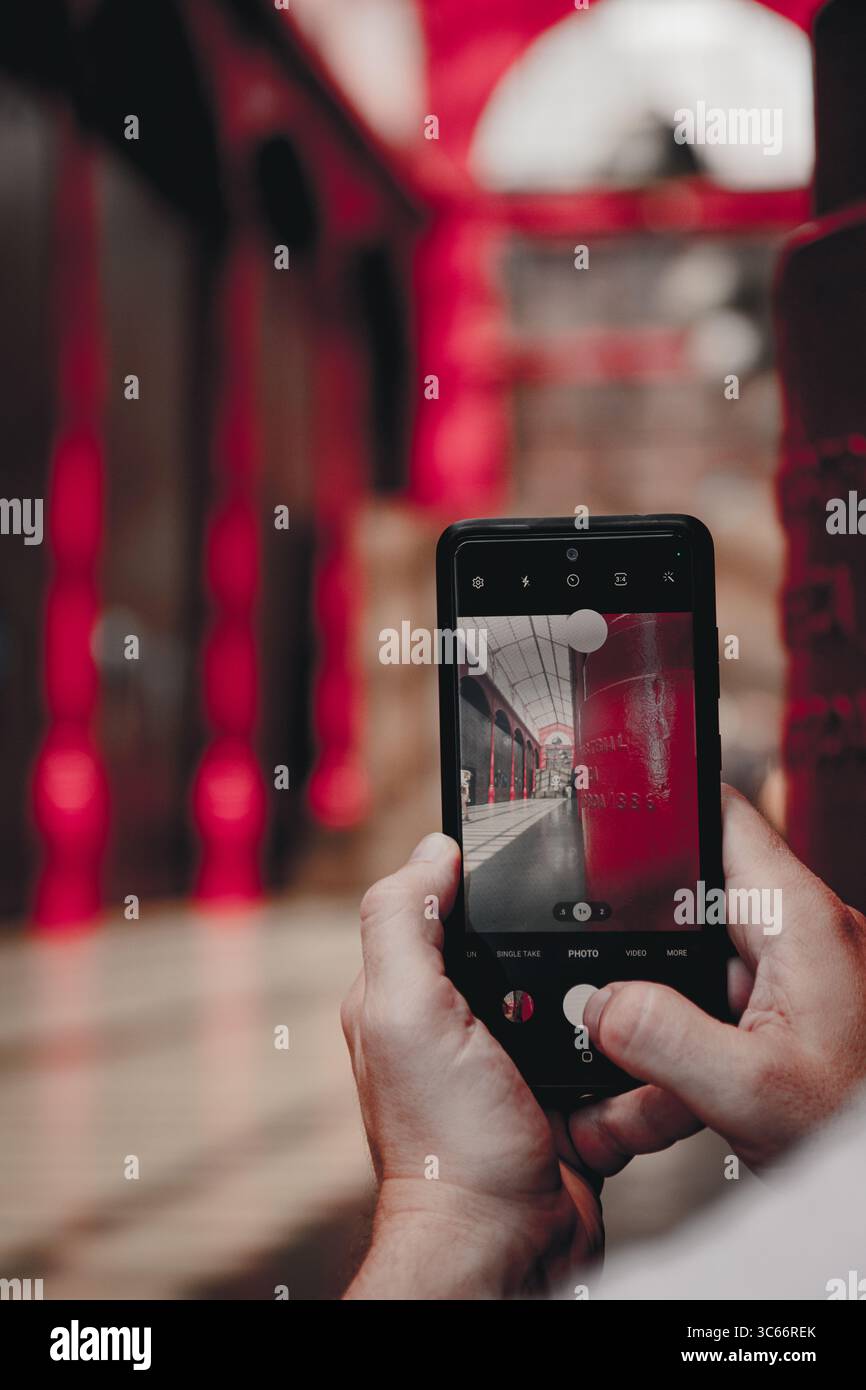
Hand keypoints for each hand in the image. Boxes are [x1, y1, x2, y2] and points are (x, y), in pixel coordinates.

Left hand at [341, 832, 602, 1299]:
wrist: (507, 1249)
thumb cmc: (445, 1143)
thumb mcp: (406, 1014)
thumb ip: (404, 924)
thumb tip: (435, 849)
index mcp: (415, 991)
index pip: (454, 906)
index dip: (494, 883)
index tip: (546, 861)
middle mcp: (466, 1022)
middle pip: (537, 948)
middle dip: (574, 955)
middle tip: (598, 960)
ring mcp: (523, 1062)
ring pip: (592, 1002)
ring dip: (615, 1019)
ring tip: (620, 1033)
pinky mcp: (574, 1099)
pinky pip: (622, 1064)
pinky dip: (635, 1076)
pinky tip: (629, 1087)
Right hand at [569, 784, 865, 1174]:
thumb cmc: (861, 1131)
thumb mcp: (754, 1093)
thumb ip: (665, 1040)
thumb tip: (597, 1004)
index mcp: (797, 919)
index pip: (721, 816)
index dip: (660, 808)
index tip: (601, 819)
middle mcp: (799, 934)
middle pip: (692, 896)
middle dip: (637, 938)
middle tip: (595, 981)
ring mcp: (795, 976)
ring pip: (697, 960)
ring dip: (656, 1006)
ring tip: (632, 1069)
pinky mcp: (790, 1014)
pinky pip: (716, 1006)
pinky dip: (682, 1042)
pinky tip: (658, 1094)